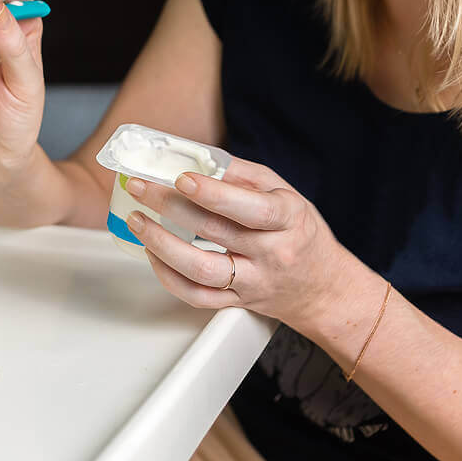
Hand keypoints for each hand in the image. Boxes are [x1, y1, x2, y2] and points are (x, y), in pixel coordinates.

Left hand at [120, 156, 354, 330]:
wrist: (323, 288)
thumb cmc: (301, 233)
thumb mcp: (286, 194)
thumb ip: (244, 176)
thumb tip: (198, 158)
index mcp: (289, 219)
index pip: (250, 208)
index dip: (214, 194)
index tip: (183, 178)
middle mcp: (272, 253)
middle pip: (215, 232)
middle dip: (170, 206)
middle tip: (141, 186)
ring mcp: (253, 282)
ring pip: (201, 270)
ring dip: (161, 244)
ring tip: (138, 220)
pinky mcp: (237, 302)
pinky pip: (196, 296)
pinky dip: (168, 275)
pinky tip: (152, 253)